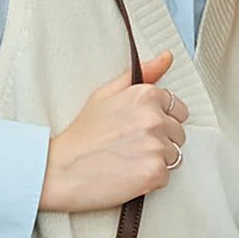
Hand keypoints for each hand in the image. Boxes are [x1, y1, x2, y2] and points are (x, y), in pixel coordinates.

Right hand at [39, 49, 187, 213]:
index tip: (139, 129)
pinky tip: (128, 174)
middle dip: (159, 141)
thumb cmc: (80, 136)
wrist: (60, 170)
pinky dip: (149, 179)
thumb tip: (166, 58)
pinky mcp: (155, 172)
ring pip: (174, 156)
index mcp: (145, 96)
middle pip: (178, 134)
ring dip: (155, 161)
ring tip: (127, 160)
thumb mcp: (105, 95)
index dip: (159, 121)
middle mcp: (154, 118)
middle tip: (129, 146)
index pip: (177, 109)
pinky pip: (165, 177)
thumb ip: (141, 75)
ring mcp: (156, 146)